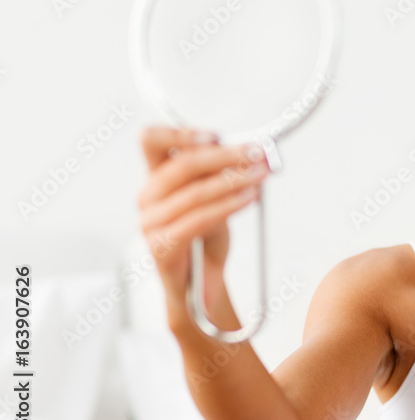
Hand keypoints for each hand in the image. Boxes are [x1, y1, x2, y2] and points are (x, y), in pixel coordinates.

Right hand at [136, 126, 269, 325]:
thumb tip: (252, 153)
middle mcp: (147, 197)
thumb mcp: (216, 199)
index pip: (151, 141)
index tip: (216, 135)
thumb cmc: (206, 238)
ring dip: (234, 180)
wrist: (200, 286)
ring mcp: (150, 223)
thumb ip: (223, 175)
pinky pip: (198, 220)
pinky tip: (250, 198)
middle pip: (181, 165)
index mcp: (156, 178)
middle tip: (257, 153)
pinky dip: (228, 206)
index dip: (180, 133)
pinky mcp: (161, 246)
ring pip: (194, 192)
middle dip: (226, 156)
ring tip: (261, 175)